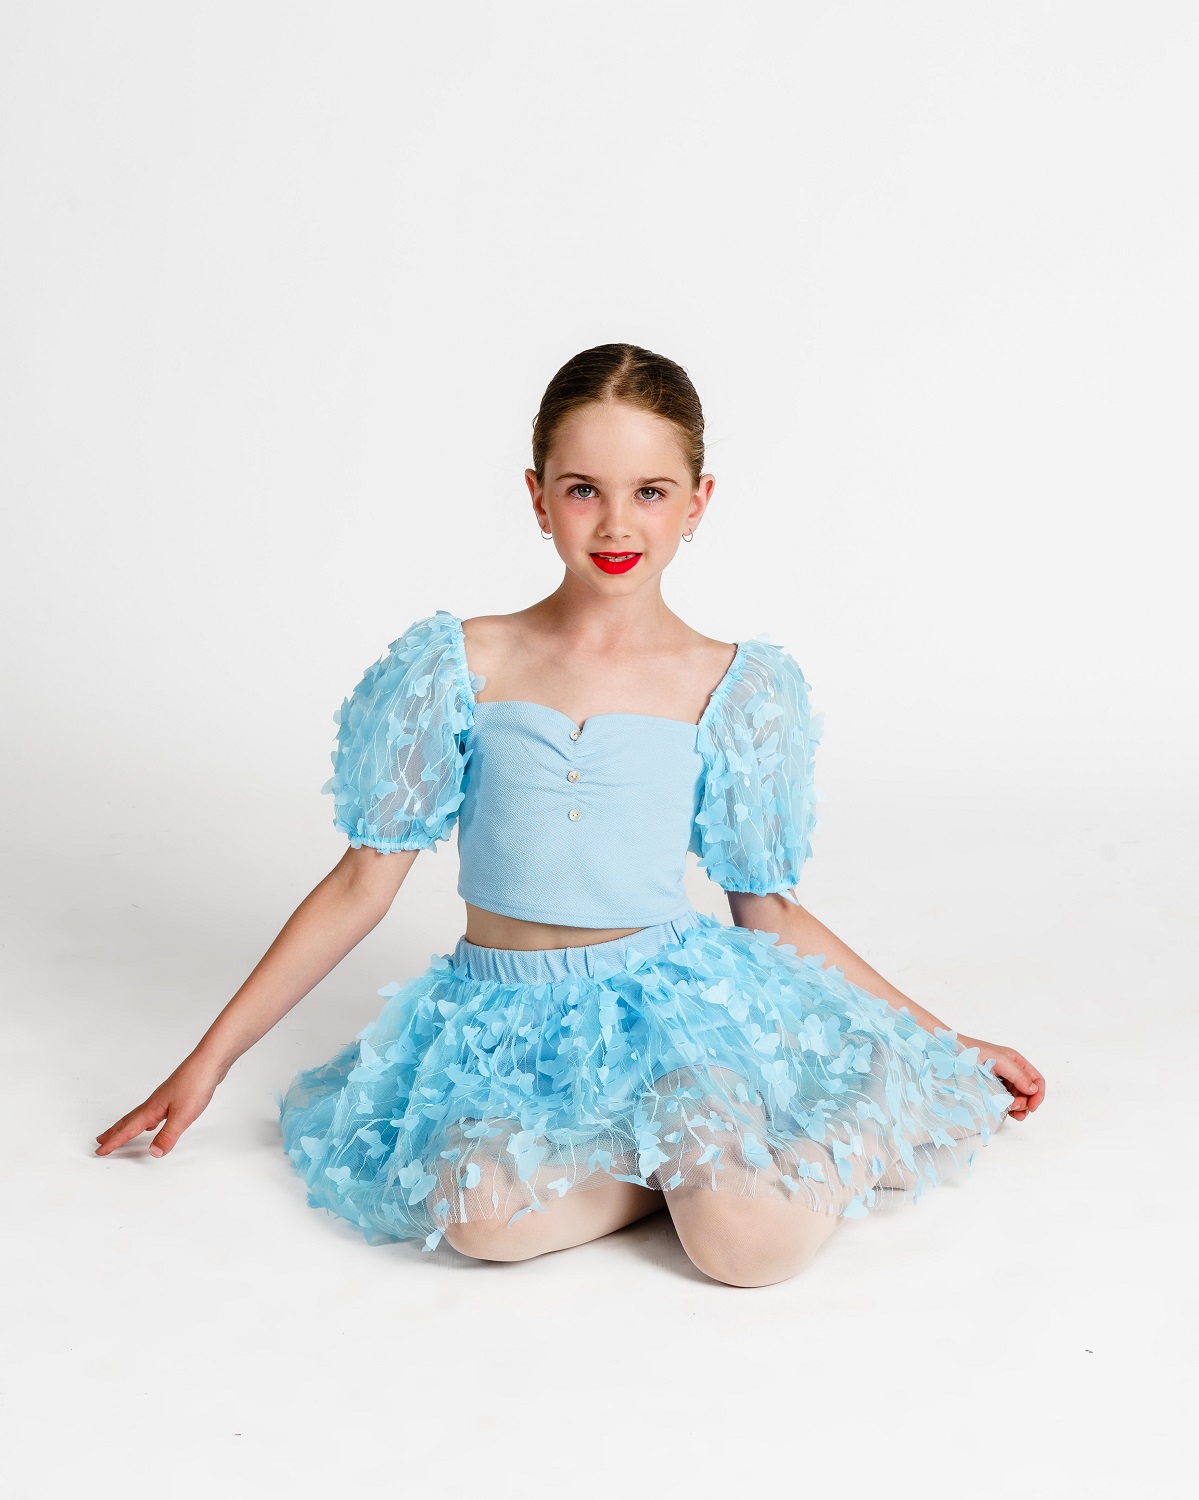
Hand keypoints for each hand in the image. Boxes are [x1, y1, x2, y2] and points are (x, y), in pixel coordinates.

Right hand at [94, 1050, 226, 1158]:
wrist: (210, 1062)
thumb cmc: (196, 1083)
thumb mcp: (182, 1116)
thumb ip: (167, 1135)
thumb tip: (153, 1153)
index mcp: (152, 1109)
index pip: (129, 1129)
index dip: (114, 1141)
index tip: (100, 1150)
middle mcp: (154, 1103)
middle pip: (129, 1120)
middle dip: (114, 1132)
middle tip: (101, 1140)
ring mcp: (164, 1098)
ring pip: (141, 1115)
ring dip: (128, 1125)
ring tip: (121, 1132)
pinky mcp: (175, 1095)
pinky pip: (154, 1112)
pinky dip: (147, 1120)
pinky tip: (154, 1122)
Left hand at [955, 1035, 1044, 1121]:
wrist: (949, 1053)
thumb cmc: (972, 1052)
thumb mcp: (1000, 1060)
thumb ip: (1018, 1075)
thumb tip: (1033, 1090)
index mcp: (1016, 1062)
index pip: (1037, 1081)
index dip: (1038, 1095)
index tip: (1032, 1107)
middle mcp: (1011, 1072)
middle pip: (1028, 1093)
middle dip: (1025, 1103)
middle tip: (1012, 1107)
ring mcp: (1001, 1082)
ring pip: (1017, 1100)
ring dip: (1017, 1108)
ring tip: (1009, 1110)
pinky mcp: (991, 1089)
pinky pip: (1005, 1101)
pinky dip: (1007, 1108)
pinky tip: (1003, 1110)